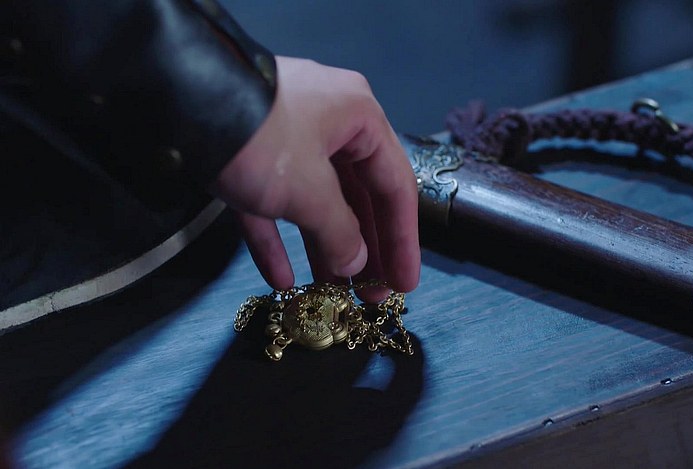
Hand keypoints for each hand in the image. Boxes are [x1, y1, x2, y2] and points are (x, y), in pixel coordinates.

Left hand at [211, 56, 419, 297]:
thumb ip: (340, 232)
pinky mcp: (248, 155)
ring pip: (317, 202)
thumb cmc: (262, 141)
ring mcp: (286, 138)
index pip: (395, 186)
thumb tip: (355, 265)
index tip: (404, 286)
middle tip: (371, 297)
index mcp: (359, 119)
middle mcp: (330, 124)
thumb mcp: (309, 189)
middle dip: (364, 251)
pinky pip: (273, 203)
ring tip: (333, 295)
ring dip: (324, 249)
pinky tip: (280, 280)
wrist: (172, 99)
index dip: (402, 241)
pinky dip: (277, 239)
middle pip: (358, 197)